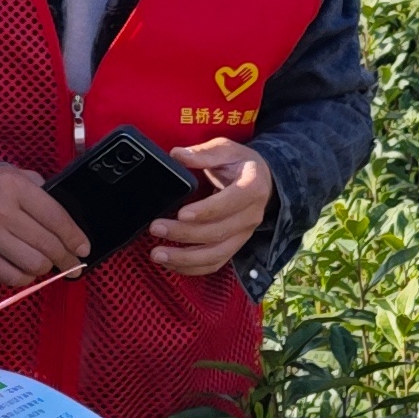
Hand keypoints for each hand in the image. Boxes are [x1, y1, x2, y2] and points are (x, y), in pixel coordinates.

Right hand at [0, 163, 94, 286]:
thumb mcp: (10, 173)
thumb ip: (37, 187)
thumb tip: (59, 212)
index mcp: (15, 187)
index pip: (55, 217)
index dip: (74, 237)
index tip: (84, 248)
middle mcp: (2, 212)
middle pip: (48, 245)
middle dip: (67, 260)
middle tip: (74, 266)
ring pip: (33, 264)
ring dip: (45, 268)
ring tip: (47, 265)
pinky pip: (11, 277)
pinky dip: (24, 278)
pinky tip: (26, 270)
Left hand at [148, 139, 273, 279]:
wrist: (262, 181)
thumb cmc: (240, 164)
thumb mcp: (226, 150)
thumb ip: (203, 154)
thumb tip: (177, 155)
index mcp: (252, 188)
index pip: (230, 204)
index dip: (206, 211)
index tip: (181, 213)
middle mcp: (250, 216)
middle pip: (218, 232)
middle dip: (185, 234)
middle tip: (156, 227)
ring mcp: (243, 235)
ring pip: (215, 255)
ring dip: (185, 258)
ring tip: (157, 253)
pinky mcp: (233, 246)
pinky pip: (214, 264)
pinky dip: (191, 267)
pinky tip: (170, 263)